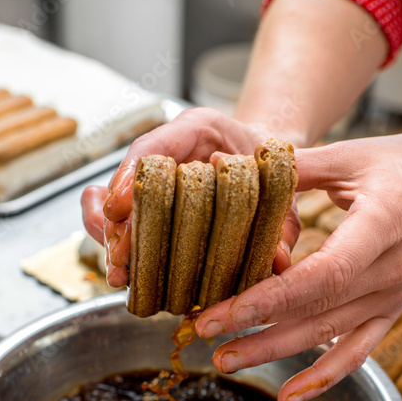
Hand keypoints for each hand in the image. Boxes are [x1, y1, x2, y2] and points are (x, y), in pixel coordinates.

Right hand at [81, 107, 301, 287]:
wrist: (267, 156)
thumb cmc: (272, 164)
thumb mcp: (286, 188)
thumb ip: (284, 218)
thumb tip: (279, 259)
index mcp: (199, 129)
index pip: (154, 147)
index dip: (131, 177)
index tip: (119, 207)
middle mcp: (170, 150)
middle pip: (129, 183)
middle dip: (119, 222)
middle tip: (120, 255)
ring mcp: (159, 176)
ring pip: (122, 204)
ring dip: (115, 238)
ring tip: (117, 272)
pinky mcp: (158, 202)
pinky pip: (131, 220)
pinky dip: (124, 244)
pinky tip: (121, 270)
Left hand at [195, 133, 401, 400]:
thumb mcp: (352, 155)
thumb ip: (291, 166)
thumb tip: (223, 163)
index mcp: (383, 225)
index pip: (322, 274)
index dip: (269, 298)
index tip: (222, 310)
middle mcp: (391, 271)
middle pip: (317, 311)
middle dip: (256, 327)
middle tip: (203, 333)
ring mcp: (393, 297)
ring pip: (328, 336)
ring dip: (275, 351)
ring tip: (224, 359)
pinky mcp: (391, 311)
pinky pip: (357, 353)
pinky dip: (323, 378)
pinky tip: (289, 396)